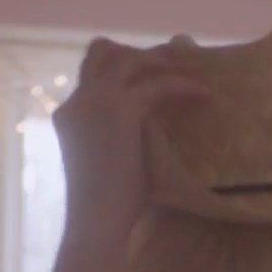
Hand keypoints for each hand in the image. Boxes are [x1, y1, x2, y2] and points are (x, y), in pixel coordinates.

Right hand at [54, 38, 207, 242]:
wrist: (96, 220)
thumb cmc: (104, 206)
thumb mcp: (106, 160)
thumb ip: (117, 137)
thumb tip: (147, 131)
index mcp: (69, 114)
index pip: (91, 73)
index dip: (119, 67)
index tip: (147, 73)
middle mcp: (78, 100)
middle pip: (103, 51)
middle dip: (138, 54)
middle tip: (171, 62)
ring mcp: (98, 100)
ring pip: (132, 61)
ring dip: (163, 62)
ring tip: (190, 71)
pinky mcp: (122, 108)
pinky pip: (158, 84)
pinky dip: (183, 86)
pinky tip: (202, 95)